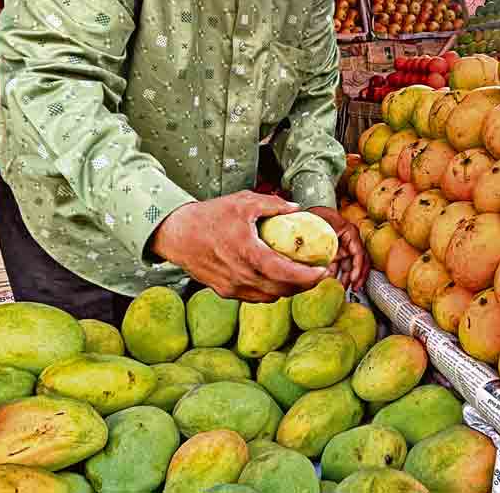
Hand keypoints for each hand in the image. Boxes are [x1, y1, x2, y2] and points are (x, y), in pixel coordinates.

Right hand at [149, 191, 325, 301]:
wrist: (176, 234)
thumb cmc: (209, 215)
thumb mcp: (243, 202)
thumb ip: (273, 205)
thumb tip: (297, 209)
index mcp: (247, 253)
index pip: (285, 273)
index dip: (308, 277)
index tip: (324, 271)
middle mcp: (240, 275)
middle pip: (282, 290)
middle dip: (305, 285)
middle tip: (320, 274)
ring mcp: (231, 287)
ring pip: (270, 297)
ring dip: (289, 290)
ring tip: (302, 277)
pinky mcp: (225, 292)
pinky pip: (255, 297)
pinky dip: (271, 291)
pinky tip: (278, 279)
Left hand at [307, 206, 368, 291]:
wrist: (302, 213)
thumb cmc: (313, 214)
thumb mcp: (318, 225)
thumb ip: (322, 240)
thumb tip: (319, 255)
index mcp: (348, 231)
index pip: (359, 251)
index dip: (357, 266)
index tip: (353, 278)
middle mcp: (347, 239)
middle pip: (358, 260)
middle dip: (356, 276)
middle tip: (353, 288)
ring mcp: (340, 246)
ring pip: (348, 265)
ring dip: (347, 278)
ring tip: (342, 289)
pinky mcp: (333, 252)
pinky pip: (339, 265)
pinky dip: (338, 275)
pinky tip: (334, 283)